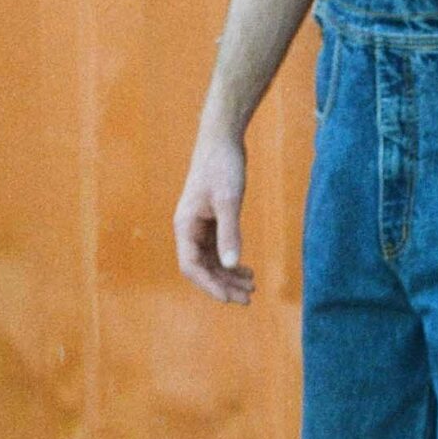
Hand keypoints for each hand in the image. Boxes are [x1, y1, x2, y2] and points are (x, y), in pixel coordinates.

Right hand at [174, 128, 253, 303]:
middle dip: (223, 285)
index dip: (209, 285)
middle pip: (203, 268)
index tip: (229, 299)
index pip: (191, 266)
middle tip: (249, 299)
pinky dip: (232, 262)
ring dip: (229, 276)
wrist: (222, 139)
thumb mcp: (229, 200)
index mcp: (185, 226)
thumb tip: (231, 264)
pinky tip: (248, 270)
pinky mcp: (211, 220)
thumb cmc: (222, 166)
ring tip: (252, 288)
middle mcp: (189, 229)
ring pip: (212, 261)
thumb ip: (230, 233)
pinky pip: (218, 250)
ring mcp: (199, 226)